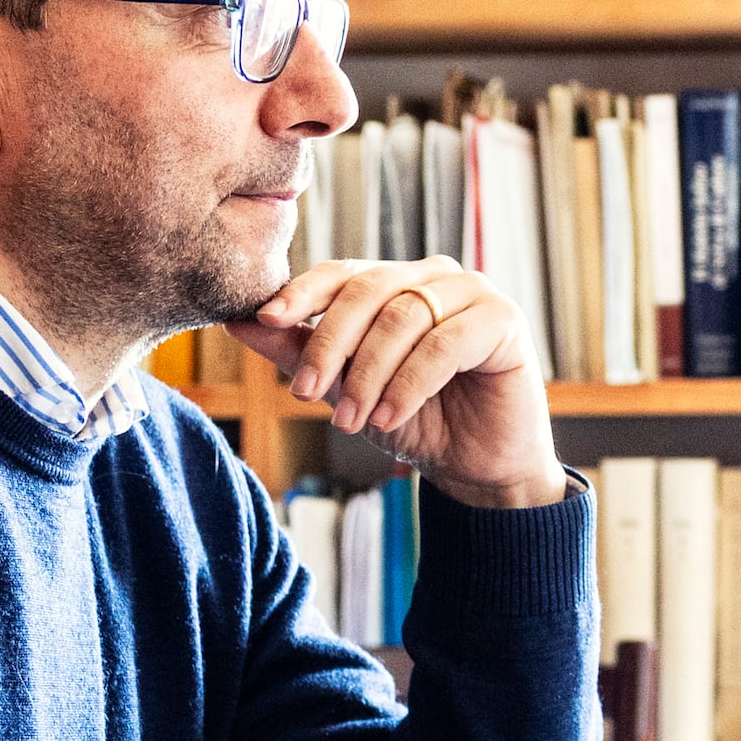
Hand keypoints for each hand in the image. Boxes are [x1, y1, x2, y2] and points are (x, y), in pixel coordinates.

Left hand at [233, 257, 567, 511]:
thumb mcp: (347, 388)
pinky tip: (389, 418)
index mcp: (397, 281)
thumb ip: (299, 352)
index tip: (265, 320)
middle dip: (330, 344)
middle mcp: (435, 277)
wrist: (477, 467)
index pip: (343, 272)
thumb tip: (236, 321)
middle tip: (306, 394)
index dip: (302, 293)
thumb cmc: (417, 421)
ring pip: (403, 317)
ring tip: (351, 422)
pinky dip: (409, 383)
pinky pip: (444, 344)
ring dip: (368, 375)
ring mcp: (473, 293)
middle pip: (368, 290)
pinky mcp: (503, 321)